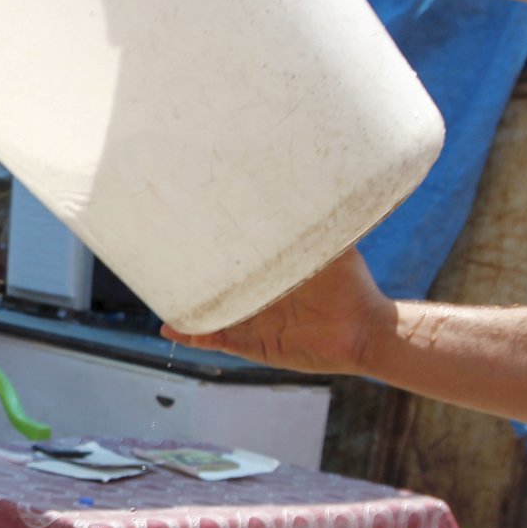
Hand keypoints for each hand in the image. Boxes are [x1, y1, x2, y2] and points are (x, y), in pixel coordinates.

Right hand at [165, 245, 395, 376]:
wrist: (365, 328)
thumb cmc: (352, 285)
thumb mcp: (331, 246)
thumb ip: (319, 222)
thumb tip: (316, 181)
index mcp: (272, 276)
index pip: (237, 262)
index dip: (215, 252)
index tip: (190, 233)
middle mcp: (259, 299)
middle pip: (219, 290)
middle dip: (193, 281)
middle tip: (163, 265)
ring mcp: (255, 324)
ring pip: (213, 316)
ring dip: (188, 310)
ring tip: (161, 301)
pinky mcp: (257, 346)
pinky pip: (221, 340)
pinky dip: (198, 336)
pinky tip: (174, 329)